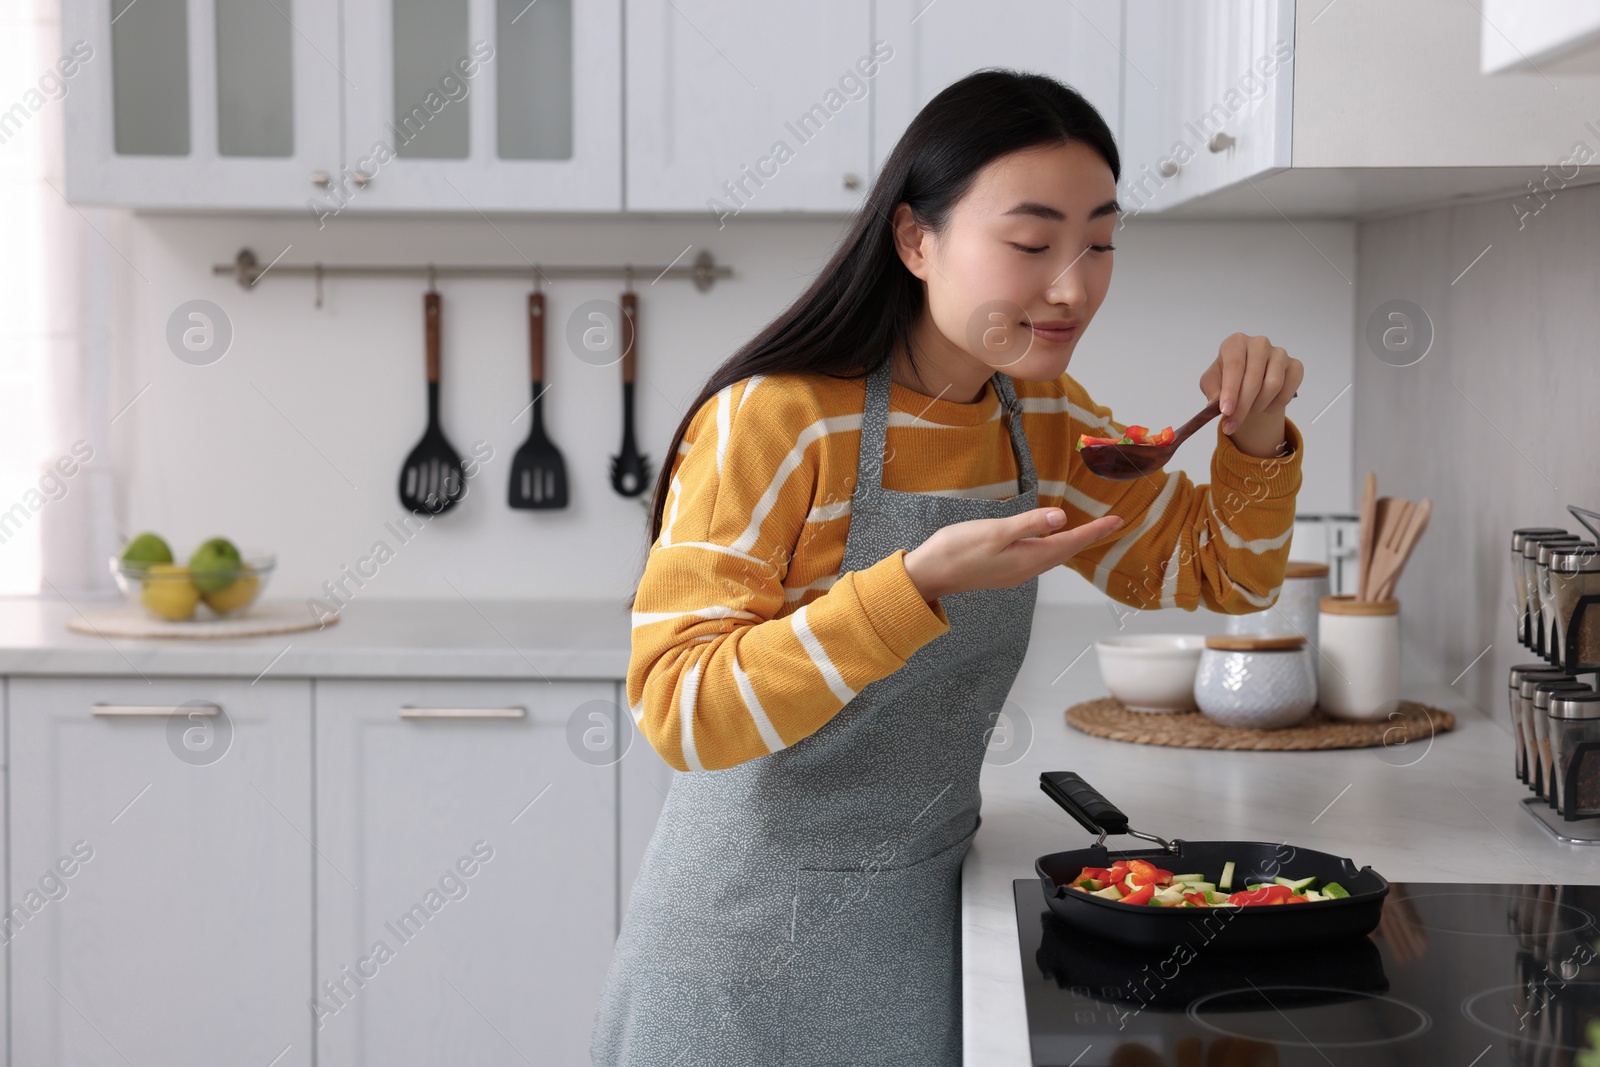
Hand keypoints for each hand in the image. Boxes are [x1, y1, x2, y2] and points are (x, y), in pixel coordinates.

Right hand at [903, 509, 1124, 602]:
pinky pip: (1040, 558)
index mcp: (1028, 559)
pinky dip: (1054, 547)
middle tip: (1111, 523)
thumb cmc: (957, 550)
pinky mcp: (1005, 570)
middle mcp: (1027, 569)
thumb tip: (1061, 518)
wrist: (930, 574)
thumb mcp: (995, 532)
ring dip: (1073, 544)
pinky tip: (1051, 541)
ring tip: (1089, 532)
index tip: (1117, 520)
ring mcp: (1015, 572)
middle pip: (1066, 552)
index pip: (1070, 543)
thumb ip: (1029, 524)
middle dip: (1090, 537)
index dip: (1095, 531)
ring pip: (1054, 556)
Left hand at [1198, 333, 1303, 457]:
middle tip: (1231, 425)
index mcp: (1236, 342)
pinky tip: (1265, 407)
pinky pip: (1288, 391)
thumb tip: (1214, 405)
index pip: (1235, 366)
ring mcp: (1280, 354)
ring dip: (1259, 406)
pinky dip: (1276, 405)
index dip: (1231, 391)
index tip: (1226, 412)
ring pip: (1273, 385)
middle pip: (1254, 378)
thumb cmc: (1227, 378)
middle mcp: (1259, 344)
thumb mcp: (1212, 383)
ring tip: (1249, 411)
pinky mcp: (1295, 366)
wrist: (1249, 381)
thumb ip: (1213, 391)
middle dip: (1242, 406)